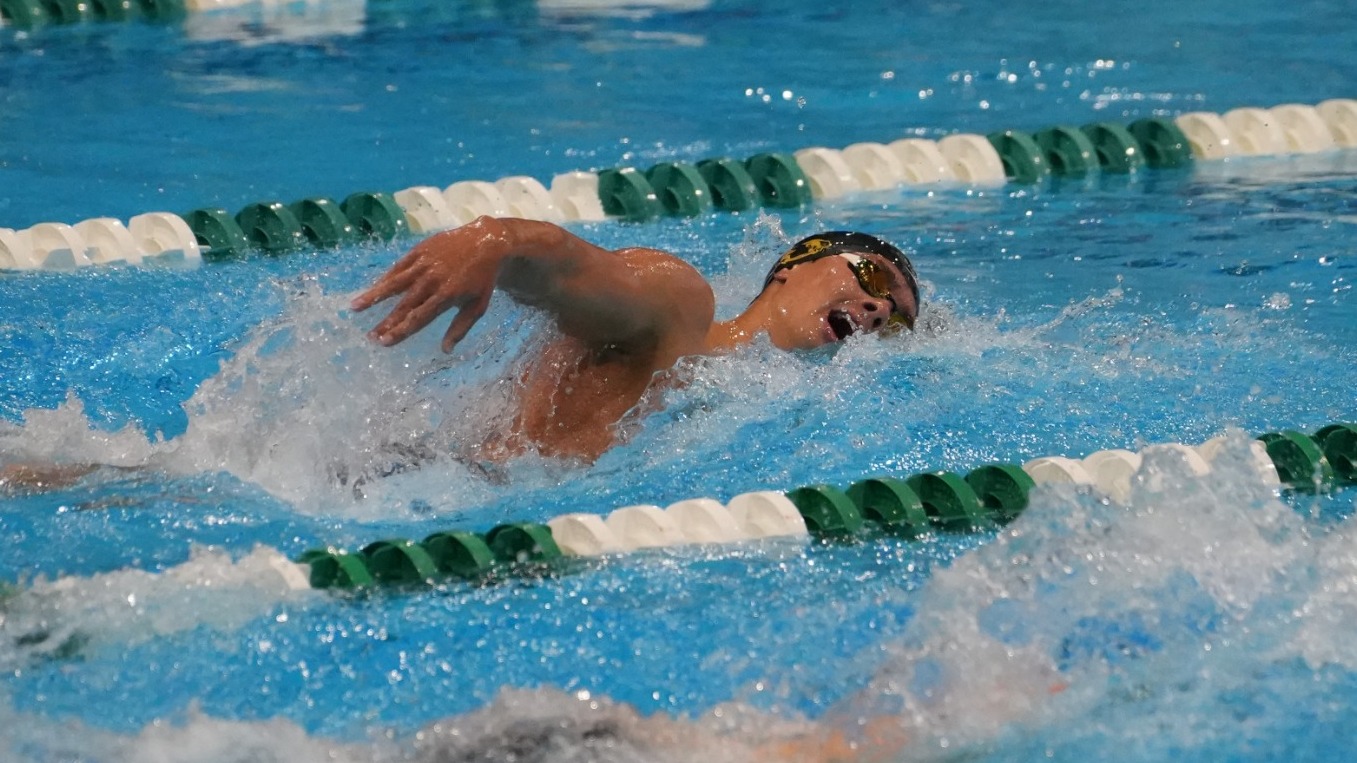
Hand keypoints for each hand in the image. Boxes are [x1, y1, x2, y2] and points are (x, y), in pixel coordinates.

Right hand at [351, 222, 506, 351]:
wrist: (487, 241)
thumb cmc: (482, 278)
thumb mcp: (478, 306)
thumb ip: (460, 328)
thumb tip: (446, 350)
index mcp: (447, 295)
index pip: (419, 317)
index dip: (401, 331)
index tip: (385, 342)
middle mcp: (433, 280)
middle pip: (404, 304)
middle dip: (386, 322)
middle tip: (370, 336)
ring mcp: (424, 263)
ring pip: (395, 282)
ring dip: (374, 296)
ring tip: (354, 307)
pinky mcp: (420, 250)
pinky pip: (399, 267)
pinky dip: (385, 279)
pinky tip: (373, 289)